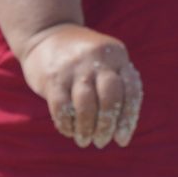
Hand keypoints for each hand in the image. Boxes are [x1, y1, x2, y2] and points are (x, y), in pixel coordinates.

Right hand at [16, 24, 141, 148]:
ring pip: (86, 105)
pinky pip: (61, 107)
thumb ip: (117, 85)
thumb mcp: (105, 61)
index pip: (131, 90)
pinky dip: (66, 124)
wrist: (46, 34)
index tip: (122, 139)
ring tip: (84, 141)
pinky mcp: (52, 77)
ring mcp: (74, 67)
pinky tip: (69, 131)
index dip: (128, 118)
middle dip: (107, 125)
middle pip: (110, 98)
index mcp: (117, 55)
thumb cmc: (82, 60)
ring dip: (86, 128)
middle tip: (102, 142)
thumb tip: (122, 130)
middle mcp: (98, 59)